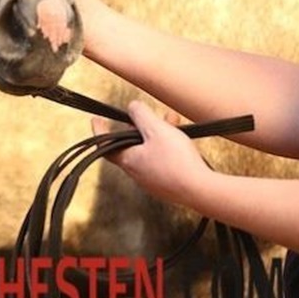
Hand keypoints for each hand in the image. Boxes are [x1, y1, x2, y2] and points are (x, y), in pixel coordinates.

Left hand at [92, 100, 212, 206]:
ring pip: (149, 152)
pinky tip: (181, 141)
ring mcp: (153, 182)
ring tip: (172, 122)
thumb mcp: (157, 129)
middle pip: (131, 145)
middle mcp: (137, 173)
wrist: (202, 190)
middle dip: (140, 127)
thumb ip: (141, 115)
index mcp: (128, 160)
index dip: (100, 130)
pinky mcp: (169, 186)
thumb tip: (132, 107)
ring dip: (158, 136)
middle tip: (149, 116)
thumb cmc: (177, 161)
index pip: (105, 145)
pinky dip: (167, 148)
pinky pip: (163, 162)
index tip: (97, 119)